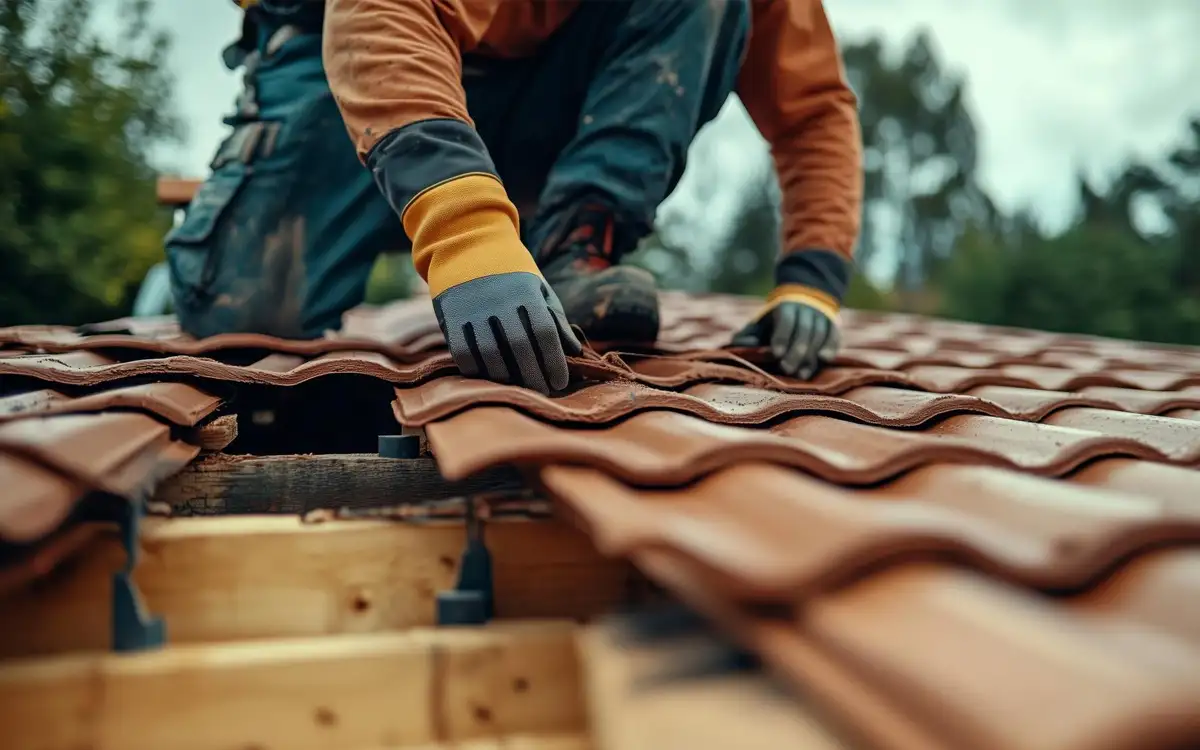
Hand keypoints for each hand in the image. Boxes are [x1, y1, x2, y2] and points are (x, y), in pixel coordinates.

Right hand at [434, 271, 581, 394]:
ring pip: (490, 353)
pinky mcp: (452, 318)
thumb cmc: (512, 274)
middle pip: (519, 347)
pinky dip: (476, 371)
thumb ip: (556, 319)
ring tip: (519, 388)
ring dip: (506, 377)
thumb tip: (575, 352)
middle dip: (533, 376)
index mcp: (526, 293)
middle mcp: (499, 301)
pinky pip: (463, 353)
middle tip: (542, 392)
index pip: (545, 333)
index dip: (554, 362)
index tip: (560, 383)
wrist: (469, 247)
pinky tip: (490, 379)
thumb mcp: (539, 288)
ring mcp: (473, 310)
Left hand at [731, 299, 839, 379]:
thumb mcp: (759, 323)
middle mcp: (806, 309)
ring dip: (811, 355)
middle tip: (786, 369)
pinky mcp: (833, 325)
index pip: (785, 320)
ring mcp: (822, 316)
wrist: (804, 299)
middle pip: (803, 329)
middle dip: (796, 351)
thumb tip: (744, 344)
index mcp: (786, 307)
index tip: (776, 353)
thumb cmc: (775, 321)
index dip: (781, 336)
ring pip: (819, 334)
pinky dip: (831, 347)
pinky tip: (823, 359)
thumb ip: (748, 333)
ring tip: (801, 374)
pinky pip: (834, 335)